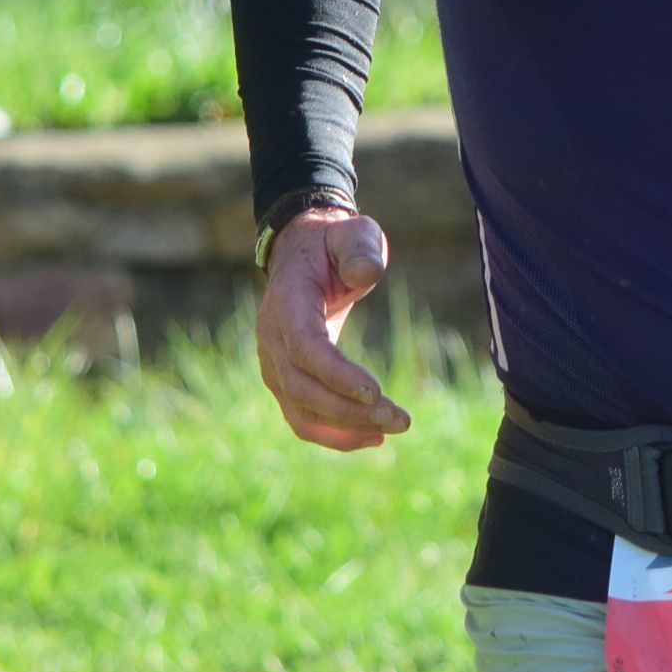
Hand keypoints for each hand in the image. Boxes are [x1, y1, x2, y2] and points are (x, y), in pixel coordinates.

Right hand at [254, 207, 410, 449]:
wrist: (304, 256)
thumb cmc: (334, 246)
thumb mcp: (351, 234)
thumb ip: (359, 249)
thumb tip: (366, 274)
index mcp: (286, 301)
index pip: (304, 347)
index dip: (335, 374)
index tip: (376, 391)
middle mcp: (271, 338)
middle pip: (301, 387)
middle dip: (350, 410)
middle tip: (400, 419)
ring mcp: (273, 364)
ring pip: (301, 410)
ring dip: (346, 428)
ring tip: (393, 428)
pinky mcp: (285, 381)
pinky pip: (303, 418)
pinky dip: (335, 434)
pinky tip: (373, 437)